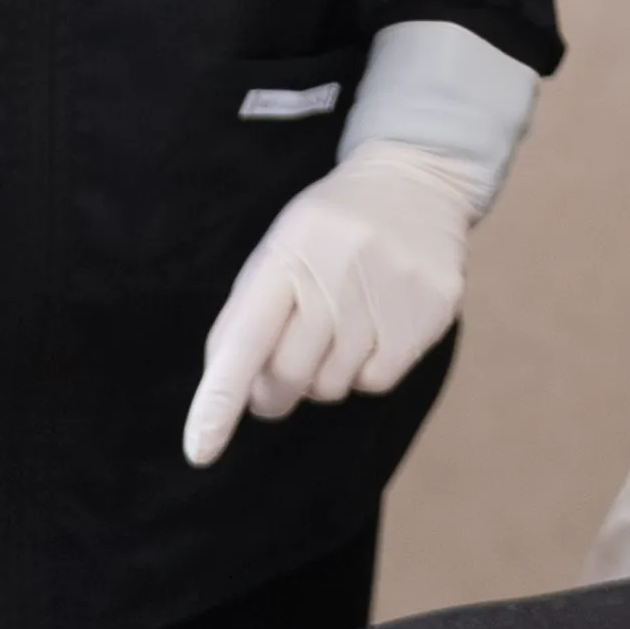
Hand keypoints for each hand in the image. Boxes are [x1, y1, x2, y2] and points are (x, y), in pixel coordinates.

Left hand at [182, 19, 538, 466]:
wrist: (416, 179)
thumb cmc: (329, 229)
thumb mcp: (279, 250)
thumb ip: (246, 315)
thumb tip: (229, 391)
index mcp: (287, 250)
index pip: (246, 337)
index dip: (220, 397)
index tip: (199, 449)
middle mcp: (339, 266)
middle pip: (290, 375)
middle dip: (276, 390)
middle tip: (280, 375)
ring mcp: (389, 287)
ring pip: (335, 385)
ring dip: (325, 374)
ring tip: (338, 327)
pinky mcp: (430, 308)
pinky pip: (378, 380)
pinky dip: (365, 370)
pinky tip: (372, 329)